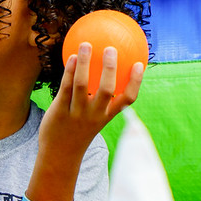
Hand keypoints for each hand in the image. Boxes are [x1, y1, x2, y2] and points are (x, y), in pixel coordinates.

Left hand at [25, 42, 143, 200]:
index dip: (135, 82)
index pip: (127, 100)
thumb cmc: (78, 131)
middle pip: (106, 90)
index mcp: (107, 116)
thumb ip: (99, 101)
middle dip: (110, 68)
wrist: (60, 155)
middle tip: (111, 48)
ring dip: (85, 63)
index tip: (140, 63)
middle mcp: (95, 115)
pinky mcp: (60, 111)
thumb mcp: (93, 119)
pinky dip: (69, 71)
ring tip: (86, 45)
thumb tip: (103, 75)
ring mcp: (77, 113)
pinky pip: (65, 88)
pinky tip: (70, 56)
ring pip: (82, 85)